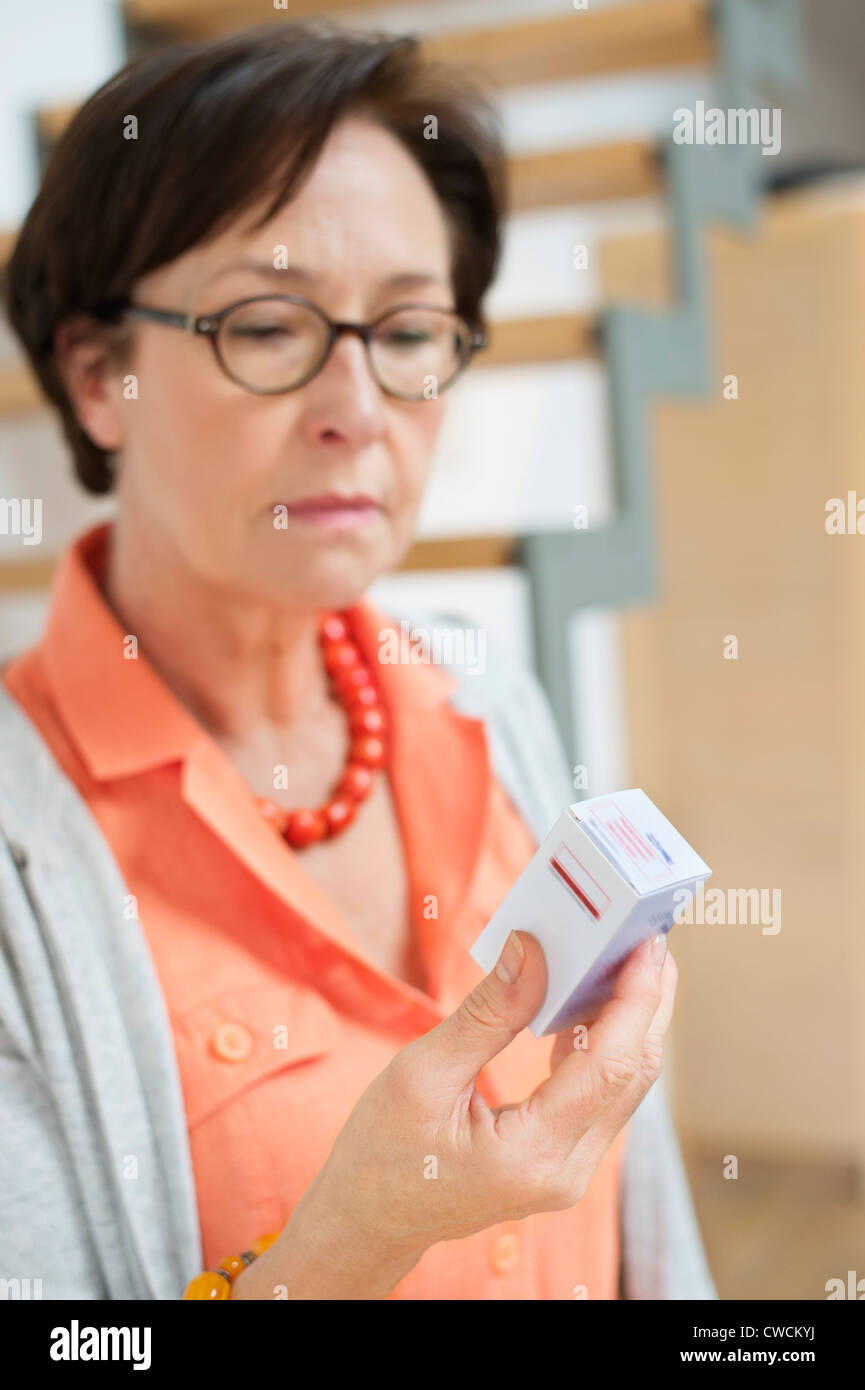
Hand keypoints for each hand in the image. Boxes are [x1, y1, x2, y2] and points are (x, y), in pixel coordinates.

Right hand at [259, 927, 675, 1296]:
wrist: (368, 1220)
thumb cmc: (382, 1152)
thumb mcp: (423, 1072)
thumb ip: (487, 1013)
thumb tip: (532, 948)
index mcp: (531, 1154)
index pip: (609, 1065)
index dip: (636, 999)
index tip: (647, 944)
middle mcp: (566, 1171)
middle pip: (631, 1074)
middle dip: (648, 1002)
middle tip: (649, 936)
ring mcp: (569, 1172)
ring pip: (624, 1086)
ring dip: (632, 1021)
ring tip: (629, 959)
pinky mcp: (562, 1161)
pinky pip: (602, 1096)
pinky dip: (607, 1044)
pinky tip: (595, 1003)